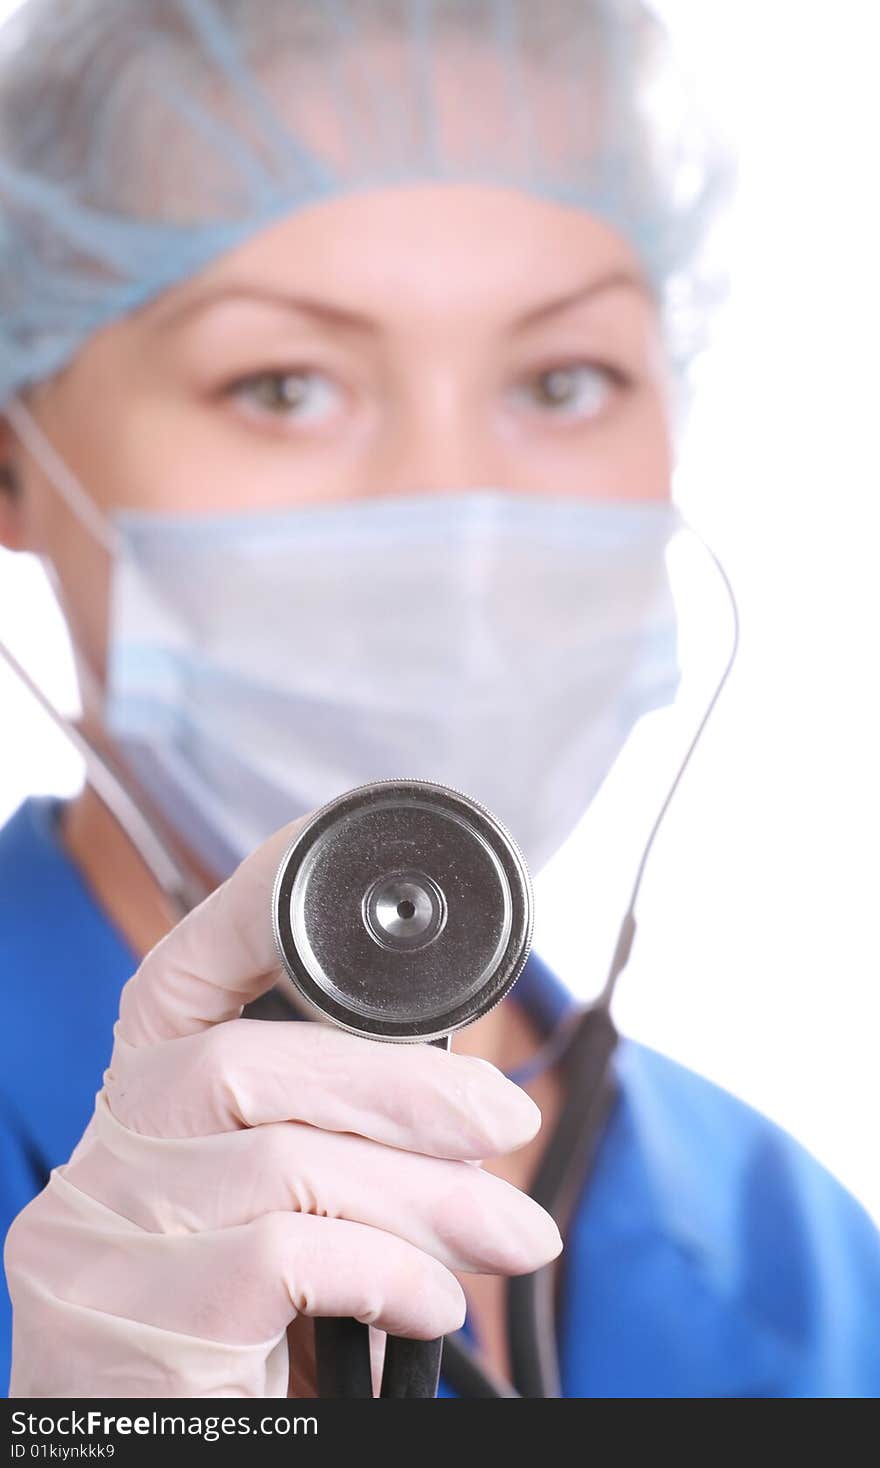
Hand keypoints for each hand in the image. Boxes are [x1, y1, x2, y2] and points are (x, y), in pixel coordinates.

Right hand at [4, 815, 561, 1397]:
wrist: (145, 1463)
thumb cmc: (228, 1338)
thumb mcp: (271, 1218)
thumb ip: (335, 1144)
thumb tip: (481, 1111)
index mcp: (140, 1105)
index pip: (178, 977)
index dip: (260, 907)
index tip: (367, 895)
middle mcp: (100, 1152)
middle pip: (247, 1063)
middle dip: (403, 1089)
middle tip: (505, 1123)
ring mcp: (95, 1237)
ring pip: (285, 1164)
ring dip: (424, 1199)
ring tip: (502, 1239)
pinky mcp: (119, 1327)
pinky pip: (283, 1261)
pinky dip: (388, 1273)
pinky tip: (424, 1308)